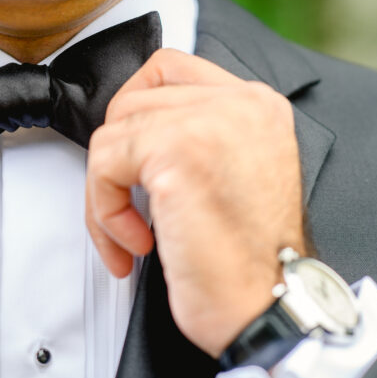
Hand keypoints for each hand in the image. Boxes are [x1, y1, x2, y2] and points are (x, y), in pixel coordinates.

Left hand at [86, 50, 305, 356]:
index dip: (136, 112)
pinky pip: (103, 162)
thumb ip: (199, 138)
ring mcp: (209, 122)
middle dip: (117, 159)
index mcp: (256, 106)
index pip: (170, 69)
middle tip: (127, 203)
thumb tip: (136, 134)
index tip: (132, 159)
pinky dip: (105, 210)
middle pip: (133, 99)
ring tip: (133, 235)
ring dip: (106, 193)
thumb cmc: (251, 261)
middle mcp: (239, 103)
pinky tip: (138, 243)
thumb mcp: (236, 177)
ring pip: (112, 132)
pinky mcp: (176, 153)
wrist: (272, 308)